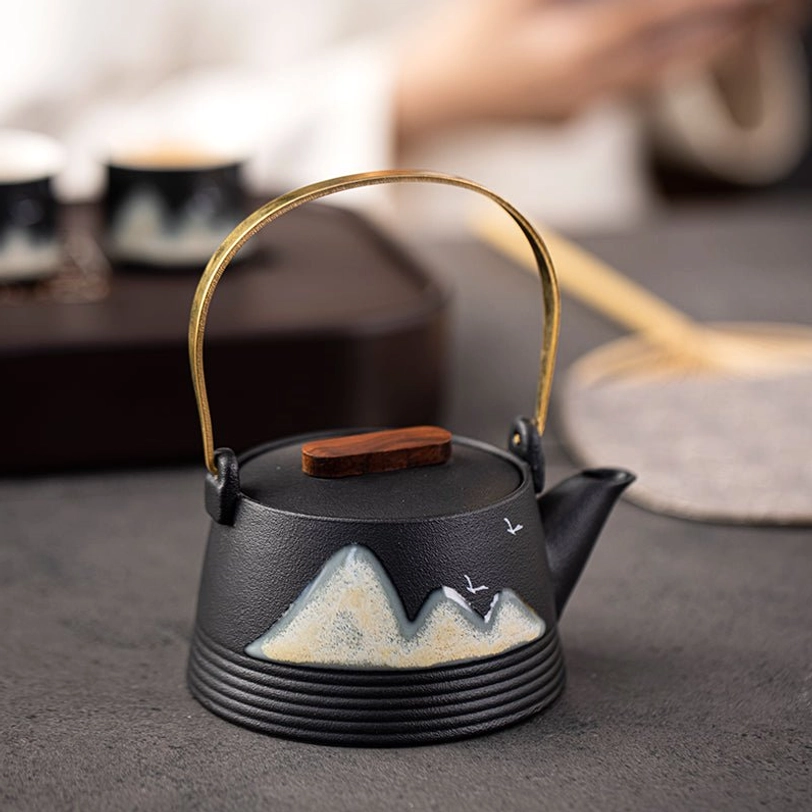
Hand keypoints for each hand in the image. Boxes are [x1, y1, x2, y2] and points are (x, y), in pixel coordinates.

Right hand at [395, 0, 771, 146]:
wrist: (434, 101)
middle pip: (683, 52)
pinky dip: (676, 60)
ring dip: (718, 45)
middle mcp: (591, 86)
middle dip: (740, 24)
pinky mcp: (581, 112)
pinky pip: (640, 86)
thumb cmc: (461, 42)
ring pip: (668, 74)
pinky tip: (701, 42)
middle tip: (786, 6)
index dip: (713, 2)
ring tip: (763, 20)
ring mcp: (588, 105)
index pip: (660, 12)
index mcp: (573, 52)